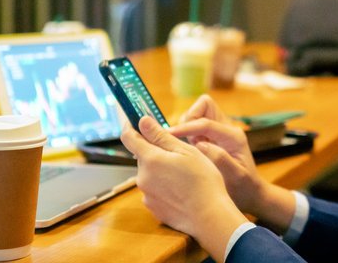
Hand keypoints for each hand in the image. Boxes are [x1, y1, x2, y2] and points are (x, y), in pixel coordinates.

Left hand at [120, 116, 247, 261]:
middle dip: (155, 152)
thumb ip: (160, 136)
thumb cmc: (202, 181)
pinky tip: (181, 190)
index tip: (136, 120)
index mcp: (150, 159)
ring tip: (183, 176)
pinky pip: (155, 190)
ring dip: (161, 170)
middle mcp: (142, 177)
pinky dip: (164, 187)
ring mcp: (146, 194)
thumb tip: (142, 121)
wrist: (209, 217)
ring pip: (150, 174)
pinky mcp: (153, 207)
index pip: (128, 137)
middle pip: (142, 157)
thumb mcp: (185, 151)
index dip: (131, 125)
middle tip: (178, 154)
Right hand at [170, 96, 295, 232]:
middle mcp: (227, 129)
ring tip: (186, 147)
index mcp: (234, 136)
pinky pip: (196, 126)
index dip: (187, 127)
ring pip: (198, 113)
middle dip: (189, 118)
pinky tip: (187, 150)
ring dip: (187, 126)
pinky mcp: (212, 137)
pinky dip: (187, 133)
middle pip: (204, 106)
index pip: (206, 122)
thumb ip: (220, 158)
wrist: (250, 193)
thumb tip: (200, 144)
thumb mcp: (235, 176)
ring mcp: (219, 132)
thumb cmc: (244, 187)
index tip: (170, 134)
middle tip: (183, 140)